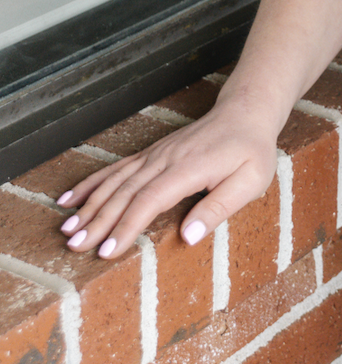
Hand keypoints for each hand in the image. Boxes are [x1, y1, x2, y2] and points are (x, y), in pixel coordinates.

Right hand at [55, 99, 278, 258]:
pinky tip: (71, 198)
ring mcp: (155, 154)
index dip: (126, 226)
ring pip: (116, 181)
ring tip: (67, 229)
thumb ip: (219, 207)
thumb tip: (188, 236)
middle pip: (125, 192)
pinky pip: (117, 169)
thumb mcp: (251, 181)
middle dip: (98, 221)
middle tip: (75, 247)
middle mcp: (165, 159)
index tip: (106, 252)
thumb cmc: (252, 150)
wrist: (245, 111)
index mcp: (189, 168)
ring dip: (89, 205)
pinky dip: (92, 184)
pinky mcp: (152, 154)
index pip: (150, 200)